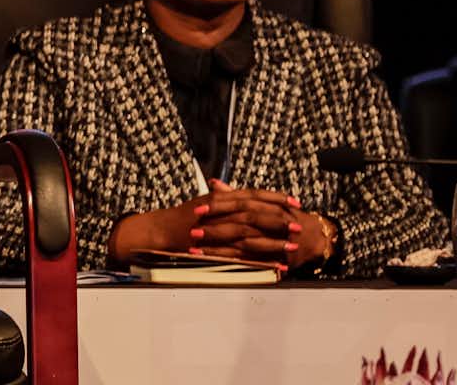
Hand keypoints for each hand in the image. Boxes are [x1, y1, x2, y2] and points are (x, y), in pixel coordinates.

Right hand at [109, 180, 324, 266]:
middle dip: (278, 219)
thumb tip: (233, 190)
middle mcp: (217, 211)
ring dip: (273, 241)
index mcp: (218, 199)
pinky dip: (260, 261)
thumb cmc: (180, 218)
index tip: (294, 201)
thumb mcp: (202, 202)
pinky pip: (240, 255)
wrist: (158, 232)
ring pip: (249, 234)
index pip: (251, 194)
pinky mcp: (212, 249)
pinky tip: (276, 267)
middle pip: (253, 213)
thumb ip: (220, 196)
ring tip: (293, 247)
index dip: (274, 197)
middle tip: (298, 225)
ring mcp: (214, 229)